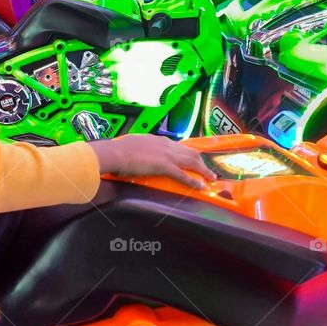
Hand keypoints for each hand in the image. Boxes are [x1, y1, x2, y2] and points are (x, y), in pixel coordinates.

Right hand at [90, 134, 215, 189]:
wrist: (116, 152)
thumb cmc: (119, 149)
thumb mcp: (133, 144)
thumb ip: (141, 147)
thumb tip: (140, 151)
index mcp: (158, 139)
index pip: (179, 146)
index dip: (189, 153)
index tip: (195, 158)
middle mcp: (166, 145)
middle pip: (190, 153)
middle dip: (201, 162)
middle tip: (208, 170)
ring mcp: (167, 155)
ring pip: (191, 162)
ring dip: (203, 171)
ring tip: (211, 178)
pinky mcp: (165, 166)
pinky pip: (183, 175)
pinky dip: (194, 181)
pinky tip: (201, 186)